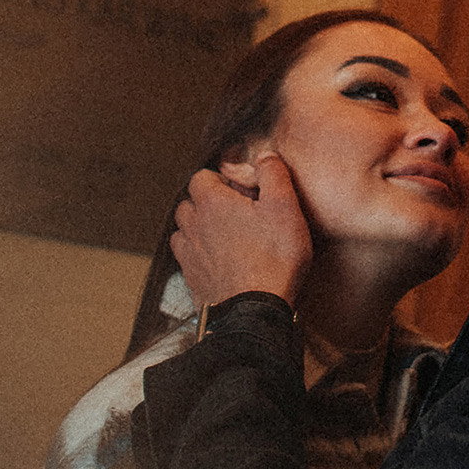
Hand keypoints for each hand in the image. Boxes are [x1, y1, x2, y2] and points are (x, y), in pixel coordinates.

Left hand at [172, 149, 313, 310]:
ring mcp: (188, 255)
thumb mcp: (285, 209)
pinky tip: (216, 261)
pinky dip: (196, 255)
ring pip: (182, 231)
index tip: (239, 190)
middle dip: (205, 202)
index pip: (201, 177)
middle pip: (188, 203)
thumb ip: (274, 175)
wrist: (254, 313)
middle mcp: (193, 225)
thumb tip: (265, 155)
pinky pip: (185, 259)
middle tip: (233, 212)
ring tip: (223, 236)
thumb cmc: (273, 259)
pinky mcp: (191, 280)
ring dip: (198, 228)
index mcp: (212, 202)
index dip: (219, 180)